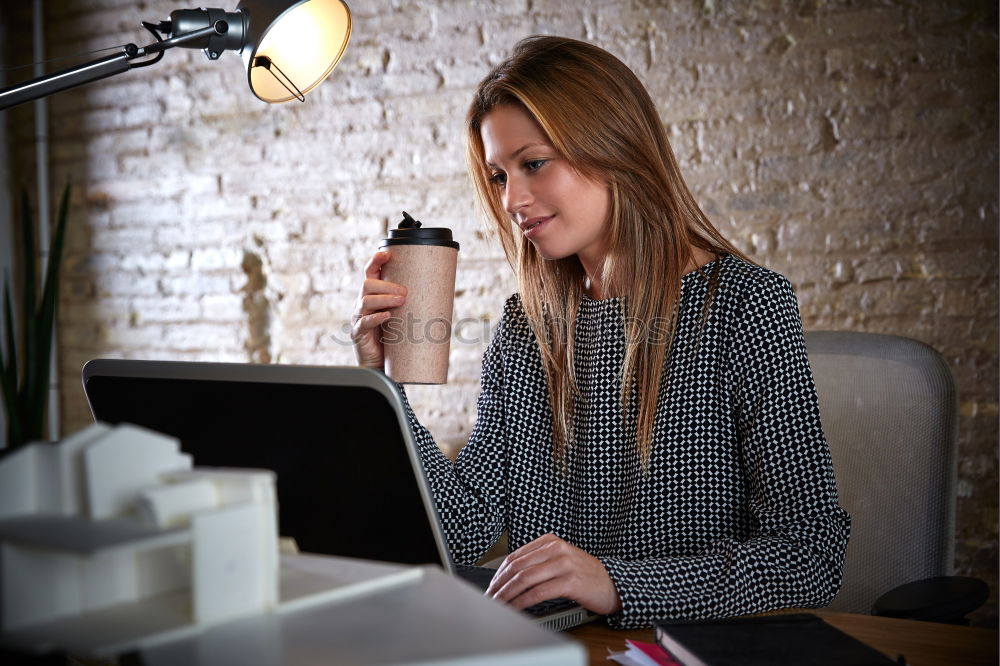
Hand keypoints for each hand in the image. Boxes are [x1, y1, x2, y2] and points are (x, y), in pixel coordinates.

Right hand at [351, 251, 406, 368]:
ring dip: (385, 299)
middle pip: (368, 285)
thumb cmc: (395, 338)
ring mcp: (359, 318)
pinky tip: (388, 316)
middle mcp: (363, 304)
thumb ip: (414, 303)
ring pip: (366, 301)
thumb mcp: (405, 315)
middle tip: (405, 292)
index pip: (370, 272)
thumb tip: (443, 291)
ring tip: (401, 301)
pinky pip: (364, 322)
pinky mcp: (358, 334)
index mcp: (373, 296)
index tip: (387, 253)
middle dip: (387, 286)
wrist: (384, 364)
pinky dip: (376, 318)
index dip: (376, 260)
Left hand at [486, 533, 621, 614]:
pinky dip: (523, 602)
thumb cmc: (585, 575)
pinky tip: (516, 608)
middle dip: (499, 584)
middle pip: (517, 567)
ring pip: (525, 579)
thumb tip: (508, 578)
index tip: (491, 586)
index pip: (515, 556)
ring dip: (508, 594)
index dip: (498, 573)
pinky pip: (539, 592)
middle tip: (490, 597)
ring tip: (499, 604)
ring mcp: (564, 564)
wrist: (613, 585)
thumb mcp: (561, 560)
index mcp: (551, 541)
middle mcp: (556, 549)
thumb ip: (538, 563)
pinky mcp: (570, 581)